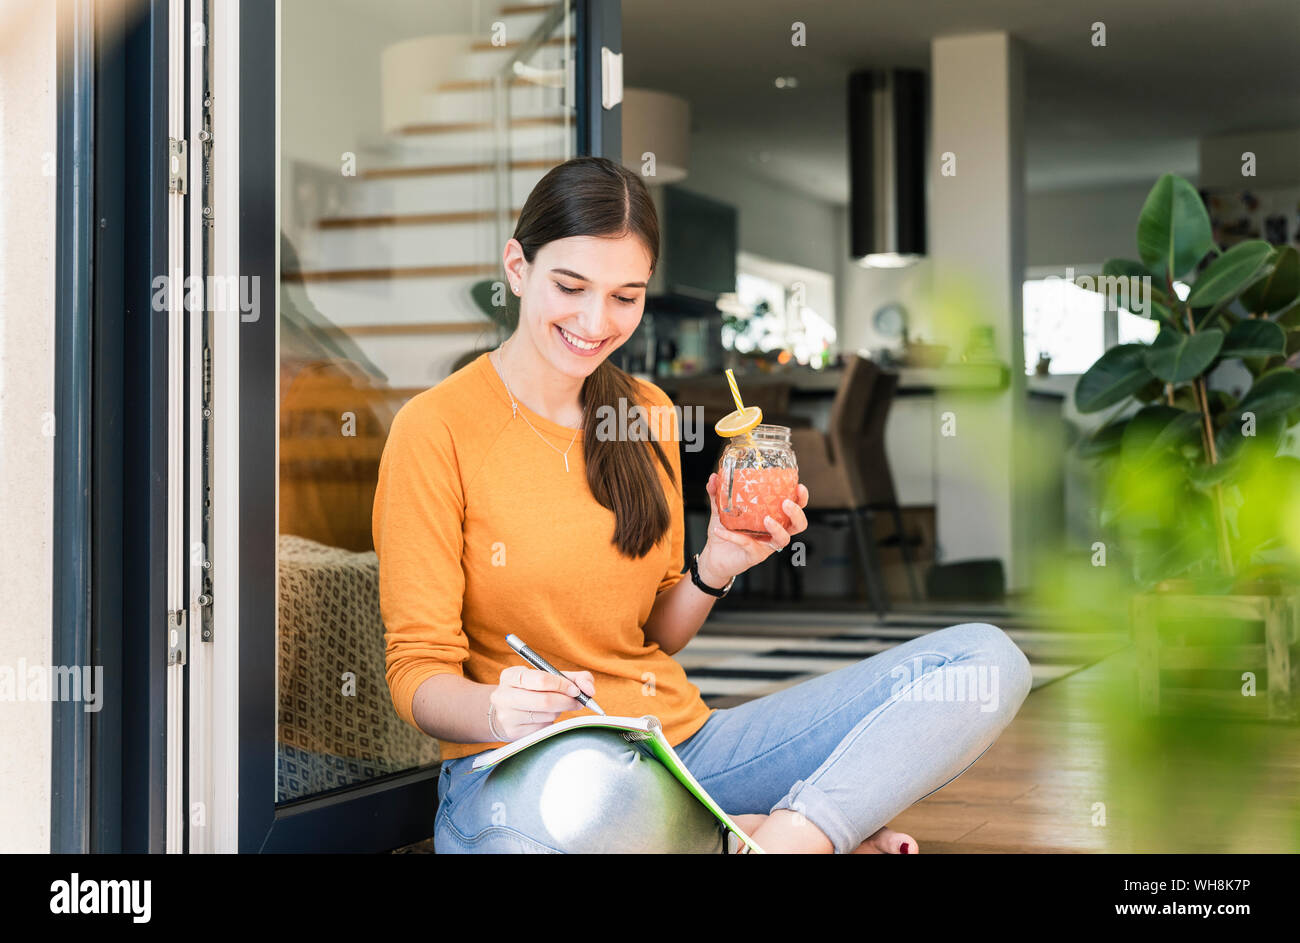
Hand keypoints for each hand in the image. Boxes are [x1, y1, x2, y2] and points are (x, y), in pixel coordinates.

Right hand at [490, 666, 596, 740]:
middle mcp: (504, 695)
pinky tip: (545, 717)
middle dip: (567, 701)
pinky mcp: (513, 733)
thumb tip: (590, 690)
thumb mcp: (548, 677)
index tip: (575, 690)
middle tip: (577, 701)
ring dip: (559, 712)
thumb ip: (575, 678)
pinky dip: (551, 722)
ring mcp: (507, 716)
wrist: (504, 711)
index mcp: (511, 676)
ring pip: (547, 716)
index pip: (541, 680)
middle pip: (546, 701)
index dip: (563, 685)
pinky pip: (543, 728)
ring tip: (556, 707)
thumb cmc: (533, 690)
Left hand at [696, 472, 809, 586]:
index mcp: (773, 517)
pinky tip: (720, 529)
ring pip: (783, 539)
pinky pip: (747, 544)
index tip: (799, 487)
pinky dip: (733, 536)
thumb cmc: (726, 531)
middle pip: (798, 525)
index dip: (801, 498)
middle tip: (786, 503)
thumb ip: (718, 494)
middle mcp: (774, 533)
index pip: (795, 507)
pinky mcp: (754, 556)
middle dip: (796, 513)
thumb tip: (714, 477)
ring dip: (778, 528)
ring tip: (767, 519)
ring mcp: (766, 545)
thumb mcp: (722, 510)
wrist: (714, 556)